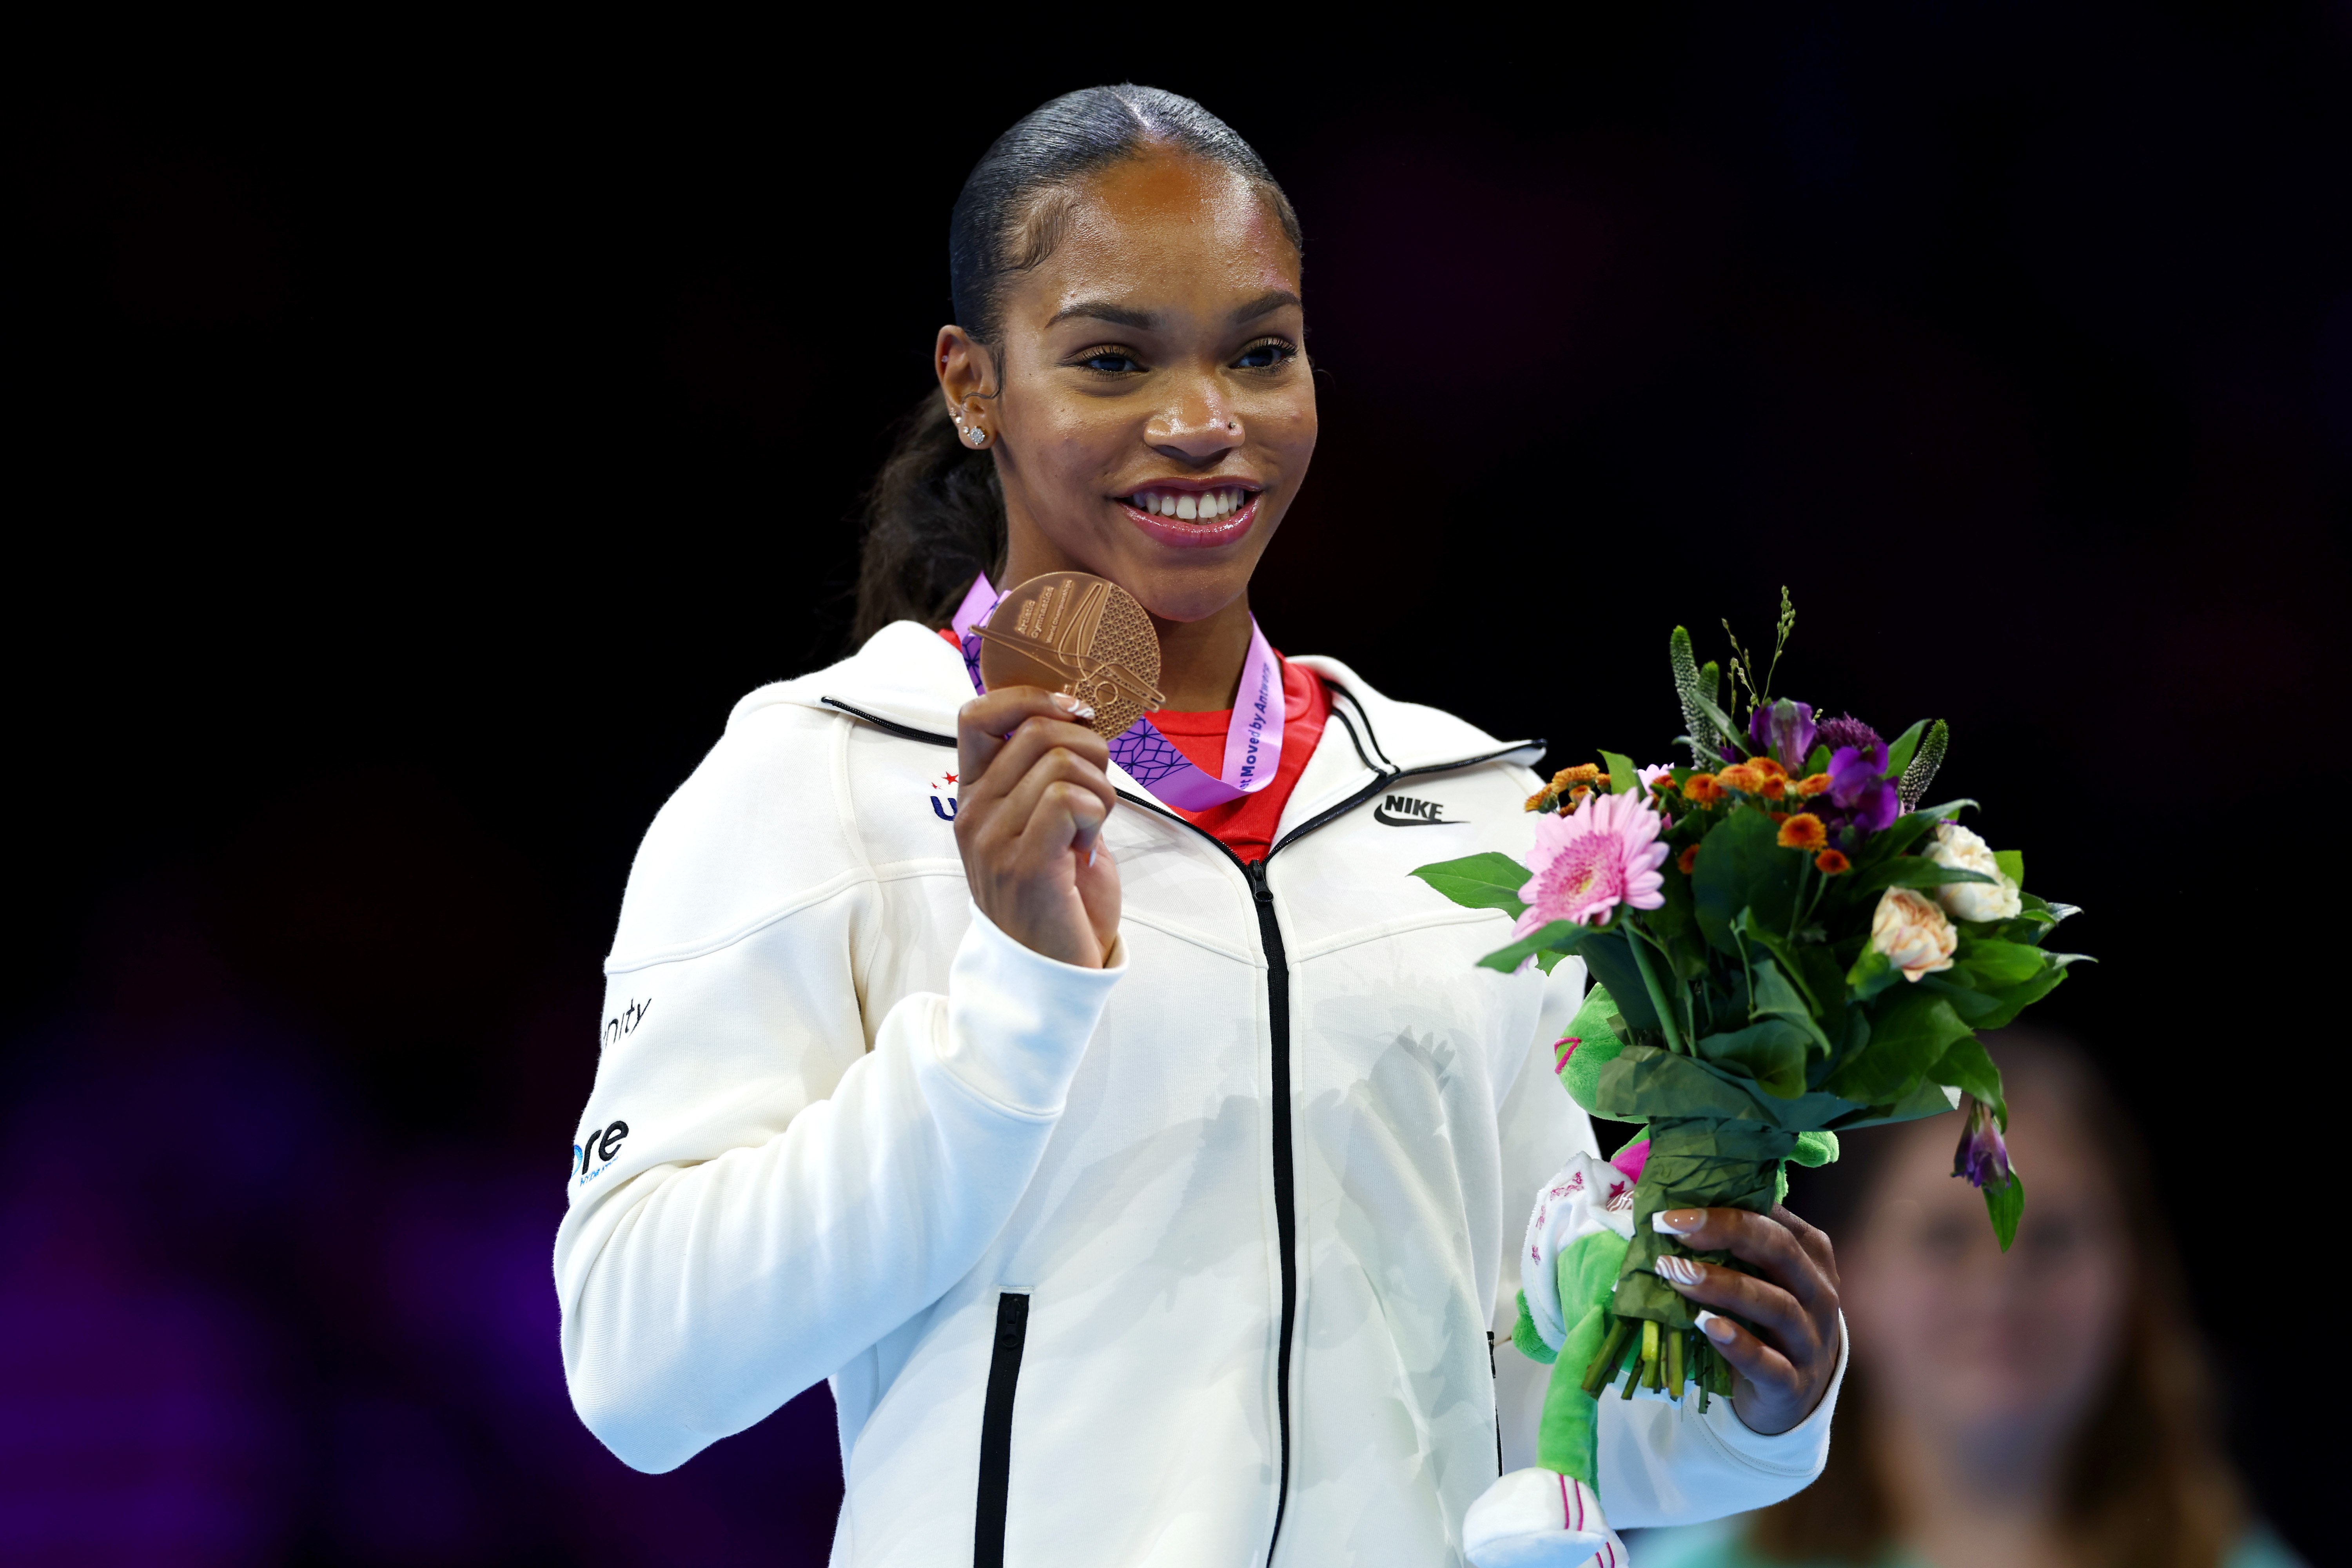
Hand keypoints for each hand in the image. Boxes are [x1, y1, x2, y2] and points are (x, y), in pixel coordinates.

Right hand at [954, 687, 1120, 966]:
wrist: (1054, 970)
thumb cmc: (1061, 893)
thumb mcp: (1044, 822)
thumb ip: (1047, 773)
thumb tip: (1079, 716)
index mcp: (974, 795)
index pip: (977, 714)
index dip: (1031, 698)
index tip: (1075, 715)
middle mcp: (974, 813)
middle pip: (1037, 729)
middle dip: (1089, 749)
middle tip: (1095, 795)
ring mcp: (993, 840)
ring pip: (1059, 761)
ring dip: (1098, 789)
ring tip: (1090, 829)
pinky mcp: (1024, 865)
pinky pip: (1067, 798)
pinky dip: (1095, 813)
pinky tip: (1087, 847)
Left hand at [1650, 1204, 1841, 1434]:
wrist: (1795, 1394)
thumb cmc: (1768, 1320)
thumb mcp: (1763, 1277)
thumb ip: (1734, 1246)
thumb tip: (1675, 1213)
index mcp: (1812, 1256)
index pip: (1776, 1220)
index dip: (1727, 1208)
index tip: (1675, 1207)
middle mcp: (1819, 1294)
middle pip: (1781, 1252)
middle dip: (1725, 1232)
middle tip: (1671, 1229)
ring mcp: (1811, 1341)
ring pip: (1777, 1306)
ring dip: (1723, 1286)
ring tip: (1676, 1274)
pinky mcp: (1794, 1384)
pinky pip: (1770, 1363)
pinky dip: (1739, 1344)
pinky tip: (1707, 1326)